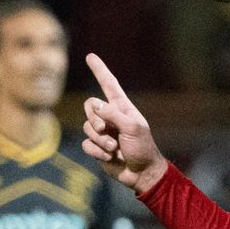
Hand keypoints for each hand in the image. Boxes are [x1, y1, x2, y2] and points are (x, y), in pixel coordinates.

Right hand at [82, 53, 167, 192]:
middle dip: (95, 119)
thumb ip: (113, 114)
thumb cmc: (143, 147)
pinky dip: (96, 151)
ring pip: (87, 127)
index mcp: (122, 107)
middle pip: (89, 106)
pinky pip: (86, 144)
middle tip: (107, 130)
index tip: (90, 56)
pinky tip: (109, 156)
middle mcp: (111, 116)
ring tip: (114, 147)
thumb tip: (94, 104)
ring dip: (100, 140)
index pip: (109, 84)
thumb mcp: (132, 127)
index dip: (100, 70)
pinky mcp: (96, 147)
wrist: (141, 172)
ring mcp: (103, 132)